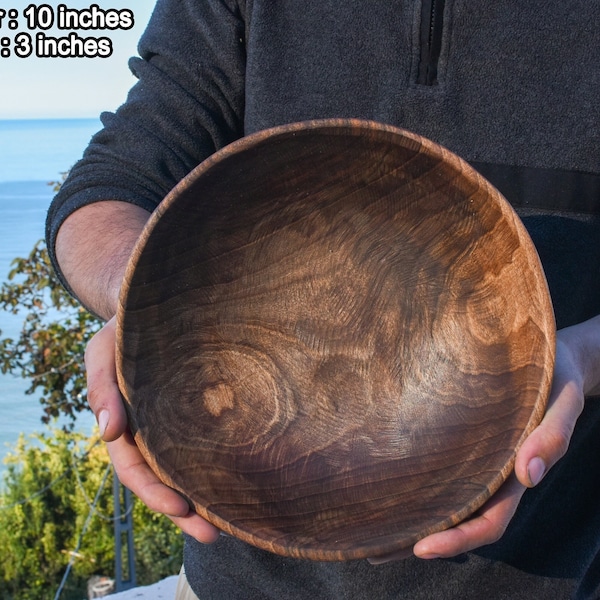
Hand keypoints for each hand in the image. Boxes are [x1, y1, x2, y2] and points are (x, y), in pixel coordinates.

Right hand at [85, 316, 219, 543]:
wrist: (159, 303)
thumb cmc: (127, 329)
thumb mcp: (103, 351)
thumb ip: (101, 387)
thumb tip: (107, 434)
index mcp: (127, 421)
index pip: (135, 467)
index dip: (154, 492)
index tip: (181, 508)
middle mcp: (153, 428)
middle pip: (166, 479)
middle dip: (185, 510)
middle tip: (215, 533)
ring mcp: (178, 421)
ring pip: (190, 467)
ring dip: (207, 497)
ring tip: (234, 522)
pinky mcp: (203, 408)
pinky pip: (210, 441)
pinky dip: (221, 464)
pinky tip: (243, 479)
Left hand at [371, 316, 599, 563]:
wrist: (553, 361)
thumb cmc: (555, 381)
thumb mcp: (560, 406)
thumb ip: (550, 438)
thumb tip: (527, 475)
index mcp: (514, 476)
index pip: (487, 522)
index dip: (457, 539)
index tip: (420, 548)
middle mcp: (492, 474)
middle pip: (455, 518)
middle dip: (419, 537)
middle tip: (373, 550)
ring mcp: (476, 459)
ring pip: (443, 498)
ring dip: (411, 516)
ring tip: (367, 526)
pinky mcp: (463, 439)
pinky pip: (439, 466)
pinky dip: (416, 481)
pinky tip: (387, 479)